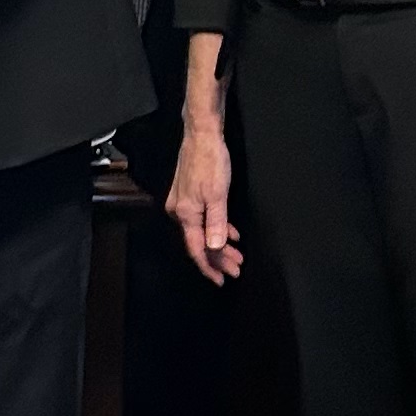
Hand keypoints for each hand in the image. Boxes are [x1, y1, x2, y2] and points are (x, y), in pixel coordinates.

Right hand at [167, 114, 243, 284]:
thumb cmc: (210, 161)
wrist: (201, 135)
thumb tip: (215, 248)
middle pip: (199, 242)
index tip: (222, 279)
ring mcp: (182, 203)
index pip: (196, 249)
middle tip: (236, 268)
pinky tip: (229, 232)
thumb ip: (217, 224)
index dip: (209, 266)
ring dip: (219, 244)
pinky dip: (216, 228)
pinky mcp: (188, 195)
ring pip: (202, 231)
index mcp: (185, 214)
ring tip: (236, 254)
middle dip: (219, 258)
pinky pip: (202, 219)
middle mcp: (179, 211)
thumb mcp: (218, 195)